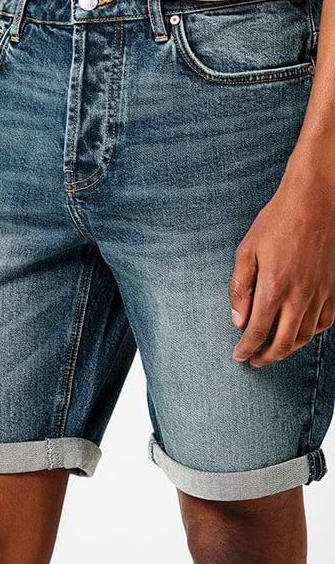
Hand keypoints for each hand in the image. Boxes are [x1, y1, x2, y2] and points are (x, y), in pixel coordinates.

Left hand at [229, 169, 333, 366]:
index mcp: (274, 287)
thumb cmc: (276, 222)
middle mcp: (300, 296)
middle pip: (283, 342)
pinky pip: (324, 322)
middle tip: (254, 361)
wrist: (315, 202)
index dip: (246, 349)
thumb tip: (237, 320)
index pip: (258, 332)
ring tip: (274, 351)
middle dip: (266, 357)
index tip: (239, 356)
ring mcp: (320, 293)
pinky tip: (300, 332)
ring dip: (288, 349)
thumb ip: (240, 288)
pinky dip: (310, 334)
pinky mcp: (334, 288)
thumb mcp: (246, 251)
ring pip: (305, 335)